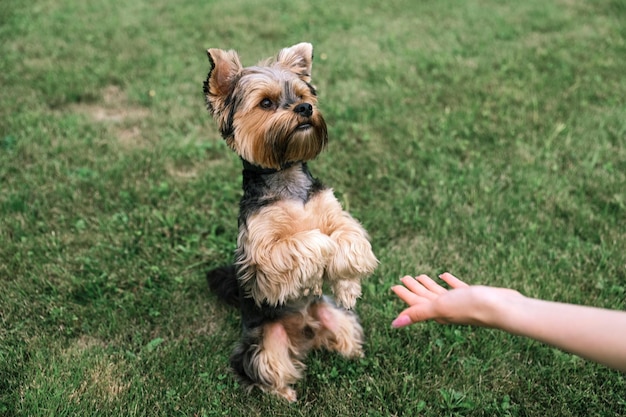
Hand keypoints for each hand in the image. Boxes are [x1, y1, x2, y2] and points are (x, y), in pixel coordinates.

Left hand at [391, 273, 521, 327]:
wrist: (502, 307)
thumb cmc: (471, 307)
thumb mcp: (440, 308)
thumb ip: (418, 314)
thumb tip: (394, 324)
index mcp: (437, 312)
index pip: (416, 303)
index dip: (404, 295)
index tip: (394, 286)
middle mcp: (447, 308)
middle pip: (425, 298)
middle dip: (414, 288)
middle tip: (404, 277)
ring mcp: (460, 302)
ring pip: (439, 293)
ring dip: (429, 285)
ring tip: (421, 276)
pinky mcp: (473, 295)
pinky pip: (456, 288)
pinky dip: (449, 282)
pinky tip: (444, 275)